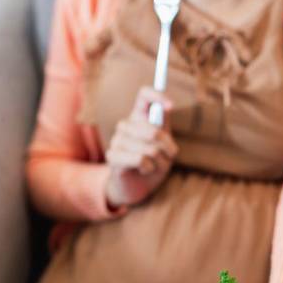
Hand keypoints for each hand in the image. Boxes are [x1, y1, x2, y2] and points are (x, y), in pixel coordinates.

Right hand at [105, 87, 177, 207]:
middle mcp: (126, 125)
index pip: (144, 95)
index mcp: (139, 116)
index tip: (171, 107)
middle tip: (169, 156)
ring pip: (150, 148)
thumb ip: (164, 125)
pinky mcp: (112, 156)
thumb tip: (166, 107)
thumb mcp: (165, 144)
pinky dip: (149, 168)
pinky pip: (140, 159)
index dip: (157, 96)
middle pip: (154, 130)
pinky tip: (143, 169)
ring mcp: (117, 140)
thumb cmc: (154, 162)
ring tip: (153, 165)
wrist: (138, 187)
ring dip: (159, 162)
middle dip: (168, 148)